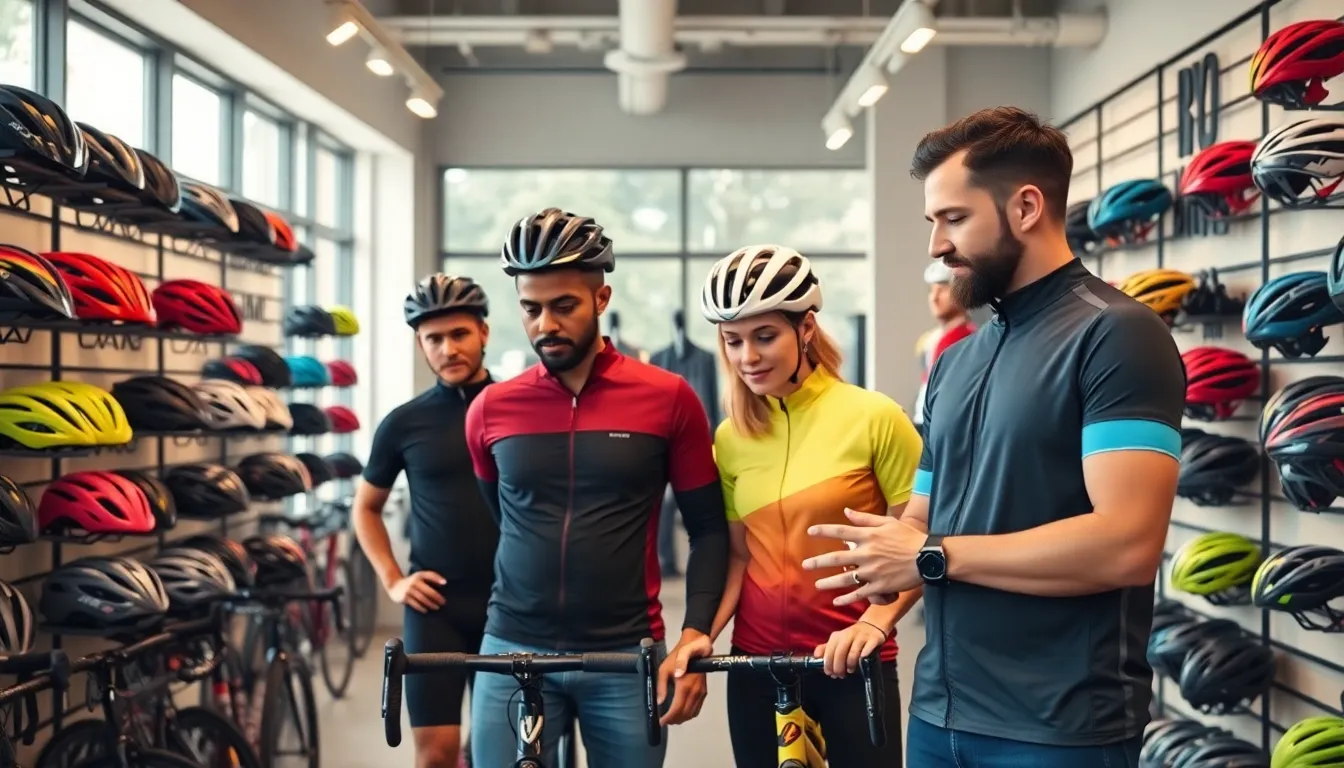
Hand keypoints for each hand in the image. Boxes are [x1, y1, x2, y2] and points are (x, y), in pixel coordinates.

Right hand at [387, 571, 446, 612]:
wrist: (394, 585)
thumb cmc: (412, 582)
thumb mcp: (419, 577)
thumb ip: (430, 578)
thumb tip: (445, 583)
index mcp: (419, 575)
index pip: (430, 575)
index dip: (437, 578)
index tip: (445, 583)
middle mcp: (414, 582)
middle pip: (428, 590)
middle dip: (437, 597)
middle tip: (444, 602)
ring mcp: (409, 590)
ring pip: (422, 598)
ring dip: (430, 603)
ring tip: (437, 607)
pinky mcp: (404, 597)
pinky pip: (414, 603)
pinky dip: (421, 607)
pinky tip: (426, 610)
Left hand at [657, 630, 711, 725]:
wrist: (698, 646)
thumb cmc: (680, 655)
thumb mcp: (665, 667)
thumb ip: (662, 685)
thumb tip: (659, 701)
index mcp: (684, 686)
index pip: (677, 709)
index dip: (668, 719)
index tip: (660, 722)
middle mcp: (695, 691)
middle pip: (684, 715)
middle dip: (673, 721)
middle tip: (664, 721)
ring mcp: (701, 692)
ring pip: (692, 714)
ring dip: (682, 719)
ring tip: (671, 719)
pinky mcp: (704, 691)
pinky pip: (697, 708)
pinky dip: (689, 715)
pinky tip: (682, 713)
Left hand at [803, 508, 925, 606]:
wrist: (928, 557)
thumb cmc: (909, 537)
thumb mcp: (888, 522)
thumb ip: (865, 518)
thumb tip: (846, 511)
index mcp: (868, 536)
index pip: (840, 531)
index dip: (823, 531)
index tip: (810, 531)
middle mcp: (867, 553)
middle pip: (836, 558)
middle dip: (818, 562)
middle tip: (805, 565)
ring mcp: (872, 571)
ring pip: (845, 579)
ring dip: (828, 583)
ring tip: (817, 585)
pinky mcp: (880, 586)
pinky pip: (859, 594)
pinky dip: (846, 599)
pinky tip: (836, 601)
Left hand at [814, 621, 885, 678]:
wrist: (871, 626)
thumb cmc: (852, 637)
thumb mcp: (838, 641)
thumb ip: (826, 648)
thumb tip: (815, 656)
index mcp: (837, 636)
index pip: (829, 651)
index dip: (828, 664)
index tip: (830, 673)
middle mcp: (848, 635)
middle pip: (840, 653)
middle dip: (839, 667)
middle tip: (840, 675)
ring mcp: (861, 637)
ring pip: (853, 652)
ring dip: (850, 664)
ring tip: (850, 670)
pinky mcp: (873, 639)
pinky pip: (868, 648)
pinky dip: (864, 655)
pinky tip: (862, 661)